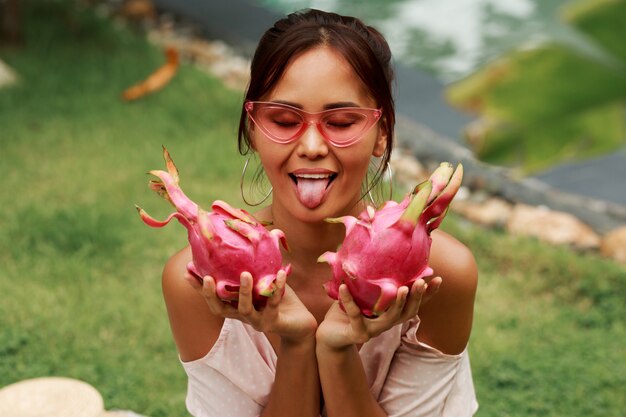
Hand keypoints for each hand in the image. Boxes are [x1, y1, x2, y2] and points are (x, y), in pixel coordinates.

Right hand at [184, 270, 317, 343]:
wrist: (300, 323)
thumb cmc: (279, 298)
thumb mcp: (265, 279)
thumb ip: (257, 263)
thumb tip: (256, 231)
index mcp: (235, 305)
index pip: (212, 297)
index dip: (198, 287)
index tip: (187, 270)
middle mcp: (242, 315)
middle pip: (219, 308)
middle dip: (210, 294)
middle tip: (206, 277)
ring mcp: (256, 320)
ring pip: (244, 309)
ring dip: (243, 292)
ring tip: (245, 274)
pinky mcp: (273, 322)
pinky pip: (273, 304)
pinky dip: (277, 288)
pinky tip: (280, 273)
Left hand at [316, 277, 441, 350]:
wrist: (330, 334)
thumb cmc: (347, 310)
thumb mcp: (363, 293)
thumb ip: (372, 278)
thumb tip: (378, 247)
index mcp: (391, 312)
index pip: (414, 303)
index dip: (428, 294)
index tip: (438, 279)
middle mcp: (386, 322)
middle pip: (408, 312)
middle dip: (417, 297)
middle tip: (422, 281)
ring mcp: (373, 330)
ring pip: (391, 318)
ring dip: (398, 303)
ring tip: (401, 288)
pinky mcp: (357, 333)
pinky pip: (354, 315)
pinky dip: (348, 300)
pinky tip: (343, 287)